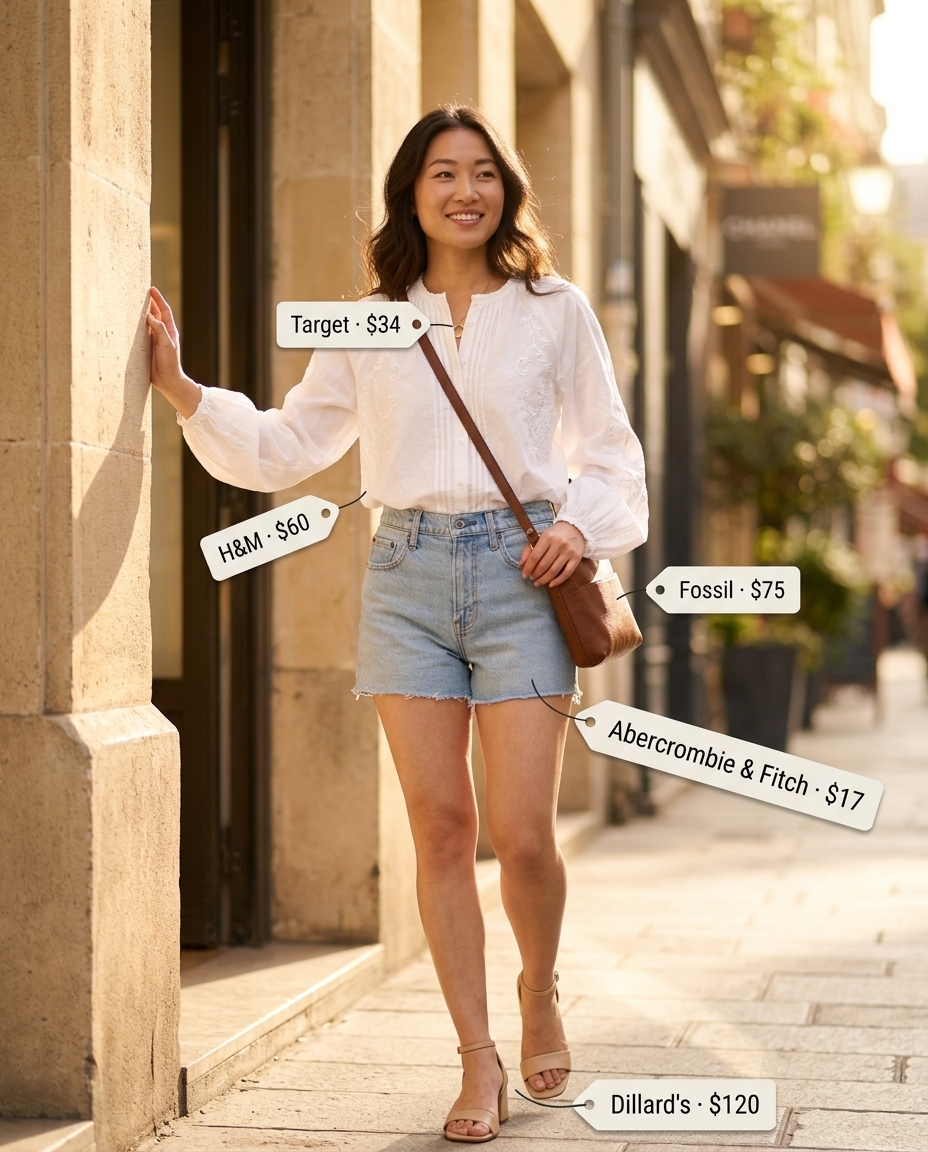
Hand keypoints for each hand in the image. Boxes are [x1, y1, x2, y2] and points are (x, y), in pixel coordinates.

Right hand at [147, 287, 200, 418]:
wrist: (168, 381)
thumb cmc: (169, 364)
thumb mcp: (166, 345)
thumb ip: (159, 330)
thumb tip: (149, 315)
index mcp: (169, 331)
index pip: (164, 311)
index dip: (158, 299)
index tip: (151, 289)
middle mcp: (162, 333)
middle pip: (156, 314)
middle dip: (150, 302)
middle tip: (141, 291)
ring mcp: (155, 340)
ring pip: (148, 322)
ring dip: (143, 312)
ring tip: (135, 302)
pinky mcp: (147, 347)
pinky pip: (142, 333)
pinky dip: (137, 325)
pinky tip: (130, 322)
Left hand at [519, 521, 585, 587]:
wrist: (576, 528)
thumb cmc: (555, 534)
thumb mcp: (541, 537)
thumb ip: (529, 549)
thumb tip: (521, 565)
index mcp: (547, 537)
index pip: (535, 556)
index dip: (528, 568)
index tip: (524, 575)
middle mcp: (559, 544)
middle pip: (544, 565)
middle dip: (535, 574)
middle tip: (532, 579)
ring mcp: (569, 551)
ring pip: (554, 571)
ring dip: (544, 579)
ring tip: (538, 582)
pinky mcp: (577, 558)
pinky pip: (567, 573)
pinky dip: (558, 581)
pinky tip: (551, 584)